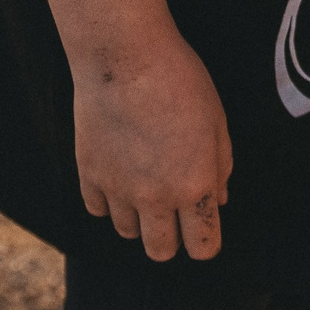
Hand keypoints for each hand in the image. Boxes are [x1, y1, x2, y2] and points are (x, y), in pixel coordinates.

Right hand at [73, 30, 232, 260]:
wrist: (125, 58)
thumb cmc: (181, 81)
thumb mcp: (217, 120)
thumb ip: (220, 166)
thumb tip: (218, 199)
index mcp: (194, 185)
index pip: (203, 246)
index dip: (206, 241)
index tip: (204, 227)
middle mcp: (155, 197)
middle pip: (161, 251)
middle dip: (172, 238)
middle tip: (175, 211)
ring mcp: (118, 189)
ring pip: (127, 233)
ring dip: (139, 219)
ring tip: (146, 184)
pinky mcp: (89, 175)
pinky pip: (98, 210)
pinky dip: (109, 201)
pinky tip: (119, 174)